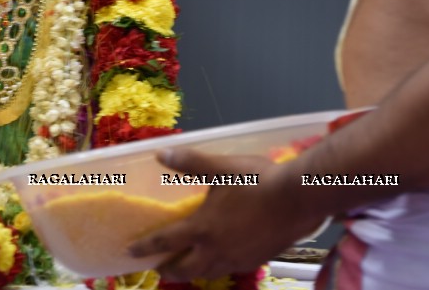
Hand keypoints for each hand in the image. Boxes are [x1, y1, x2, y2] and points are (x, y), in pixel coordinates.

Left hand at [127, 150, 322, 280]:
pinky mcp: (256, 260)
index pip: (166, 241)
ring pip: (209, 273)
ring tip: (187, 269)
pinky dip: (218, 268)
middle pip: (186, 268)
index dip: (146, 247)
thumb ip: (190, 162)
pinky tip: (221, 261)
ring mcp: (238, 258)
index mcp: (202, 228)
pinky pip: (230, 269)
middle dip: (169, 269)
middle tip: (159, 268)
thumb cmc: (257, 181)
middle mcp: (217, 249)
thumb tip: (161, 154)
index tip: (130, 252)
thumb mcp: (220, 167)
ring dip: (193, 272)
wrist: (298, 200)